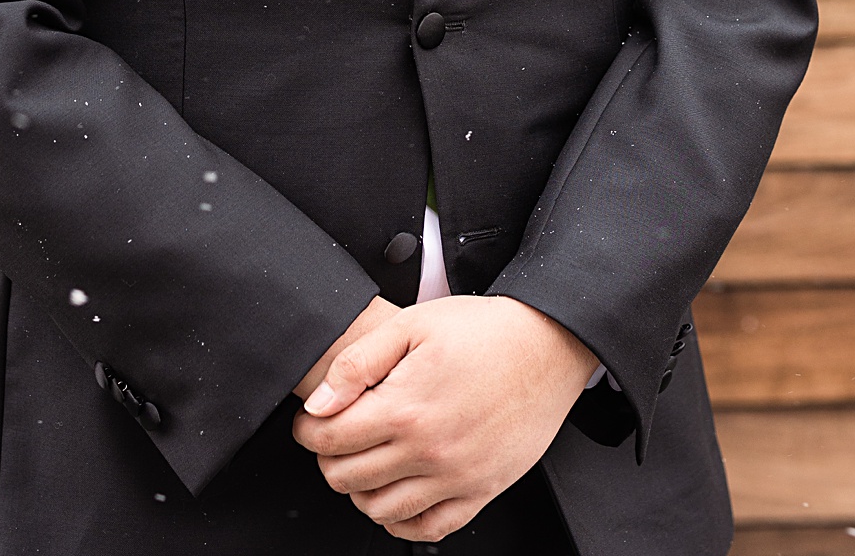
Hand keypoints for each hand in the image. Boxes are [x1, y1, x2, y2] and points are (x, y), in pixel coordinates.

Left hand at [293, 295, 597, 541]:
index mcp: (406, 408)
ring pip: (381, 510)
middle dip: (328, 458)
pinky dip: (402, 521)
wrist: (546, 346)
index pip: (331, 439)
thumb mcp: (411, 324)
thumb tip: (319, 402)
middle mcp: (428, 451)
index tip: (309, 422)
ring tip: (363, 461)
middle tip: (334, 437)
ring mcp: (456, 477)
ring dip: (360, 490)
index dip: (308, 431)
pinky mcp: (481, 491)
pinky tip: (396, 496)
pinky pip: (429, 529)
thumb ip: (357, 364)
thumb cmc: (483, 331)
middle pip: (349, 478)